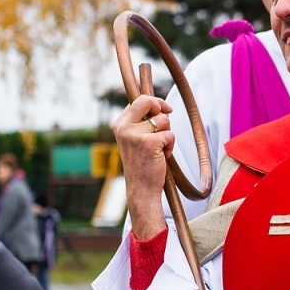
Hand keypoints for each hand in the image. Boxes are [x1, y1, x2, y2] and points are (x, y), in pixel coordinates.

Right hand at [112, 93, 172, 240]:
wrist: (141, 189)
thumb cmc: (142, 164)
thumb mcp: (135, 139)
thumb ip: (141, 122)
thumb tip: (158, 104)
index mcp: (119, 124)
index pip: (137, 101)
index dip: (154, 102)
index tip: (163, 108)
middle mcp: (124, 127)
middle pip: (147, 101)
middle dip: (161, 106)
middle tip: (168, 115)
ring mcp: (135, 134)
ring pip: (163, 120)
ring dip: (167, 134)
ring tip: (159, 149)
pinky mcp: (148, 143)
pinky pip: (169, 135)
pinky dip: (170, 146)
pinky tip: (161, 157)